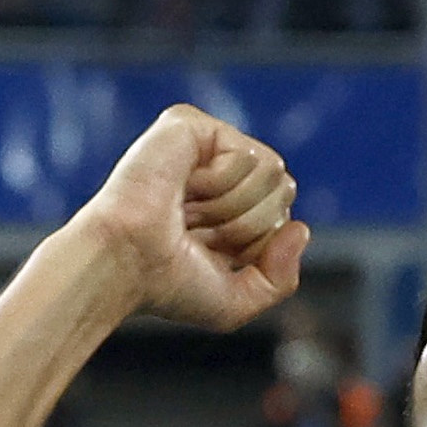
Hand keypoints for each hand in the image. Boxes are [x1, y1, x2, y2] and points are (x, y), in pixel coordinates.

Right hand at [69, 105, 307, 331]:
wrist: (125, 264)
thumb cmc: (167, 286)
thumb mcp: (236, 301)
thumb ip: (282, 279)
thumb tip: (301, 229)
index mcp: (228, 207)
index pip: (283, 216)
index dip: (256, 244)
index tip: (208, 252)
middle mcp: (218, 171)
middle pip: (285, 190)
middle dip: (249, 224)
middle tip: (198, 231)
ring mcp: (204, 145)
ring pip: (273, 172)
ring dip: (232, 207)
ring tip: (187, 211)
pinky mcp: (191, 124)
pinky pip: (249, 155)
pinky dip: (220, 183)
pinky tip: (183, 188)